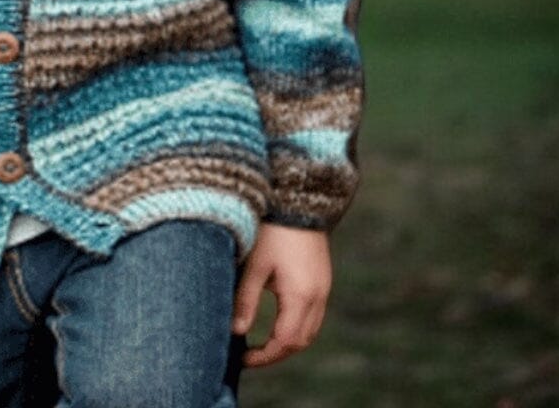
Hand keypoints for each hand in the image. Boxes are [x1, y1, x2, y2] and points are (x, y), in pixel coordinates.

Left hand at [232, 222, 331, 368]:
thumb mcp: (255, 265)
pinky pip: (314, 315)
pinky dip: (297, 325)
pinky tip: (279, 321)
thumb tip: (235, 331)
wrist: (299, 200)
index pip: (285, 341)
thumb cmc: (273, 230)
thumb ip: (245, 300)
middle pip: (301, 341)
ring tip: (263, 343)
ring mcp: (323, 288)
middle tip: (251, 355)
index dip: (264, 356)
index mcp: (301, 295)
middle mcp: (318, 296)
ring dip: (288, 341)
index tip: (243, 358)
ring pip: (310, 330)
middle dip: (276, 354)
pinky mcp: (322, 279)